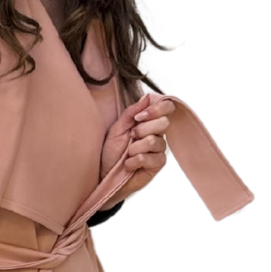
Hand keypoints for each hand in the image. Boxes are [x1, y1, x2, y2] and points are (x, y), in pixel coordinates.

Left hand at [96, 93, 174, 208]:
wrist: (104, 174)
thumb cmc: (111, 153)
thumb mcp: (118, 128)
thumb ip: (132, 112)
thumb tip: (147, 96)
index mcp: (149, 122)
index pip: (166, 108)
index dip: (156, 109)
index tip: (139, 117)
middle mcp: (157, 135)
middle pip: (163, 123)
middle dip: (142, 130)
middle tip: (131, 138)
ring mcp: (159, 150)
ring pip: (154, 141)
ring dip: (135, 148)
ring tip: (128, 154)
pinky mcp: (157, 165)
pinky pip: (150, 158)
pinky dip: (134, 161)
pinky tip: (129, 164)